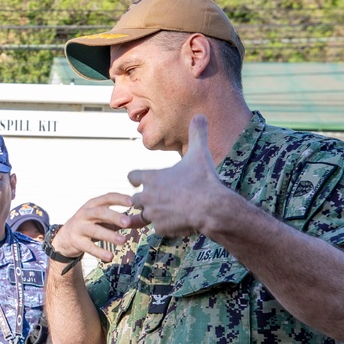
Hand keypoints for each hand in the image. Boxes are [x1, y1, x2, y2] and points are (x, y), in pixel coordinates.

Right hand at [51, 193, 138, 263]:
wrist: (65, 238)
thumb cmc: (91, 225)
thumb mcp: (105, 219)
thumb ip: (124, 219)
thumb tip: (146, 220)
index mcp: (93, 204)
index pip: (107, 198)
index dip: (119, 199)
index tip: (132, 201)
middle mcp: (85, 213)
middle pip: (99, 212)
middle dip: (114, 216)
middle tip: (128, 223)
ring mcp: (79, 227)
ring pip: (94, 230)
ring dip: (109, 235)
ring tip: (123, 240)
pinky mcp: (76, 242)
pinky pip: (89, 247)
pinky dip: (99, 252)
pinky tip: (110, 257)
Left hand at [127, 114, 223, 236]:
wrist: (211, 207)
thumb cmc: (203, 179)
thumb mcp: (200, 153)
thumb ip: (197, 133)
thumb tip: (200, 115)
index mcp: (151, 178)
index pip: (132, 177)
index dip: (138, 178)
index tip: (145, 180)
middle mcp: (147, 196)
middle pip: (135, 199)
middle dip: (146, 198)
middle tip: (162, 197)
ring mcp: (152, 214)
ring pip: (145, 215)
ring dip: (155, 213)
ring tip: (170, 209)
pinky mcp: (160, 228)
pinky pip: (158, 228)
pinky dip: (166, 225)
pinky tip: (178, 220)